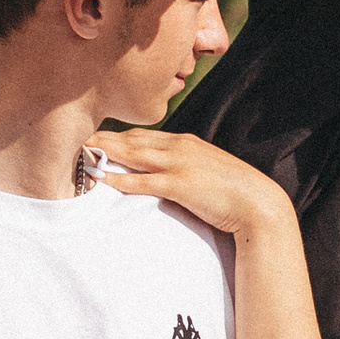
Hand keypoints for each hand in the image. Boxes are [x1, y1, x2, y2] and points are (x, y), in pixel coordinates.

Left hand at [92, 127, 290, 241]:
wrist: (259, 203)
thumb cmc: (237, 192)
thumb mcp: (210, 171)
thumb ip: (190, 167)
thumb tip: (174, 175)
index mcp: (187, 143)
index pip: (146, 135)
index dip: (121, 135)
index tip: (101, 136)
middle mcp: (180, 148)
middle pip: (134, 139)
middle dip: (106, 138)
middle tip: (81, 137)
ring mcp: (179, 164)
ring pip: (133, 154)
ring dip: (106, 152)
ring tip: (82, 151)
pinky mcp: (179, 185)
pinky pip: (141, 180)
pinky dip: (118, 177)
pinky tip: (101, 177)